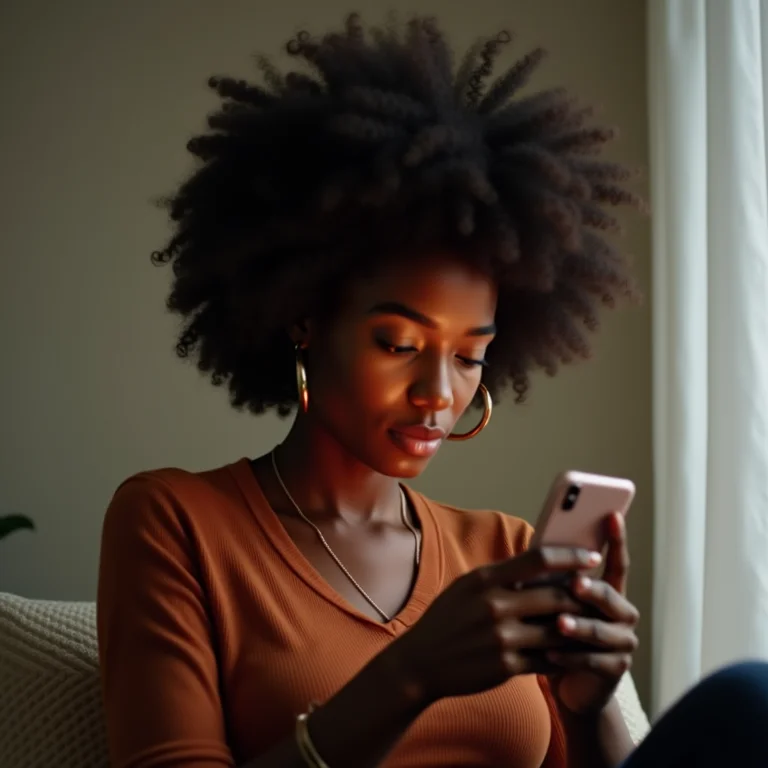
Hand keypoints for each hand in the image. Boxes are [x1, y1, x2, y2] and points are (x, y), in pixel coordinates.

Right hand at [386, 546, 601, 704]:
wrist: (420, 662)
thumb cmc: (447, 619)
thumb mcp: (466, 586)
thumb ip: (501, 576)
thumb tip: (539, 562)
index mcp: (485, 579)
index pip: (538, 559)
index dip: (571, 557)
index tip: (593, 557)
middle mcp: (494, 605)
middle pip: (554, 596)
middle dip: (582, 597)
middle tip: (600, 595)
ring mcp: (501, 638)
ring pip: (557, 630)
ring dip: (578, 628)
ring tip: (593, 624)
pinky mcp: (506, 666)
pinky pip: (547, 659)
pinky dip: (563, 656)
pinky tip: (571, 653)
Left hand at [546, 512, 639, 714]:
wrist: (562, 676)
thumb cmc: (553, 627)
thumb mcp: (551, 598)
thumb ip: (553, 576)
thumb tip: (536, 548)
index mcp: (609, 590)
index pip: (617, 561)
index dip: (616, 539)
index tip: (612, 515)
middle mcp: (622, 613)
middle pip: (610, 596)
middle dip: (592, 590)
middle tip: (575, 584)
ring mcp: (622, 642)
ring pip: (603, 631)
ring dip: (580, 627)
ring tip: (558, 624)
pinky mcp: (615, 669)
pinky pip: (594, 662)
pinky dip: (571, 657)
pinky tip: (550, 654)